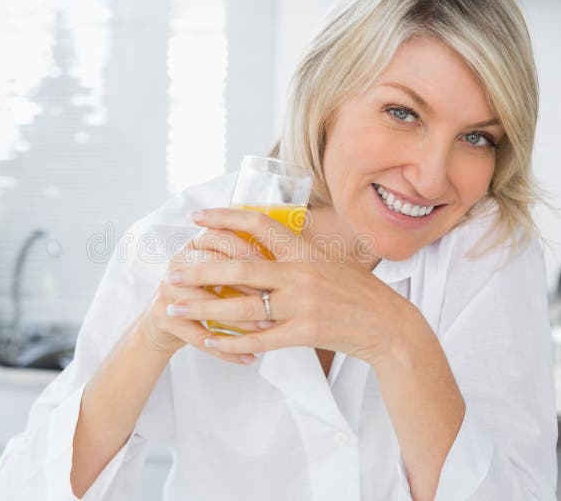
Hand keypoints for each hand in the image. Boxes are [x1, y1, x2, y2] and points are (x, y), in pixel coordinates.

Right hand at [137, 225, 268, 364]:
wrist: (167, 321)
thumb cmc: (206, 291)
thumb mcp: (223, 268)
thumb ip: (246, 259)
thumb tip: (288, 259)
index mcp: (196, 244)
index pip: (221, 236)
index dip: (248, 250)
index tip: (274, 264)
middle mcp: (178, 261)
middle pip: (212, 265)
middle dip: (247, 283)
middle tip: (275, 296)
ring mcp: (167, 289)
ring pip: (208, 303)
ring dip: (241, 320)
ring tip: (267, 328)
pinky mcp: (163, 317)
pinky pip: (200, 336)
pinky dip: (228, 351)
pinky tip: (250, 359)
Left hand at [165, 207, 421, 364]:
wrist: (389, 326)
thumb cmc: (359, 292)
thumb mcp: (331, 261)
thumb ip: (299, 252)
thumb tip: (271, 236)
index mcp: (305, 251)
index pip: (259, 225)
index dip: (225, 218)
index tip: (197, 217)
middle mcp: (300, 273)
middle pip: (239, 268)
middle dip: (200, 270)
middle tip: (172, 271)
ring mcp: (302, 305)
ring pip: (242, 307)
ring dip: (204, 308)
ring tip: (175, 306)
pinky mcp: (305, 334)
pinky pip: (259, 340)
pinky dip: (232, 343)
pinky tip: (209, 343)